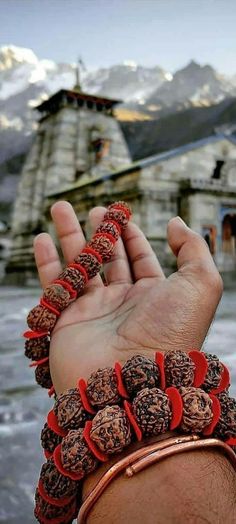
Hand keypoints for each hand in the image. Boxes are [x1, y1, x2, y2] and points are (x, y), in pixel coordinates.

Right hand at [34, 201, 222, 393]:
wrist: (133, 383)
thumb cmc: (172, 333)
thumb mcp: (200, 285)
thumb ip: (193, 249)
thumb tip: (176, 223)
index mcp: (154, 296)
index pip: (140, 259)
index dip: (131, 236)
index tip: (122, 215)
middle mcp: (123, 304)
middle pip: (108, 258)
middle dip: (100, 231)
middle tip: (93, 209)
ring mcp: (93, 313)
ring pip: (78, 265)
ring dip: (69, 236)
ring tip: (59, 208)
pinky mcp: (65, 322)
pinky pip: (53, 286)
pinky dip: (46, 262)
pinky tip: (42, 239)